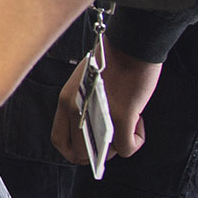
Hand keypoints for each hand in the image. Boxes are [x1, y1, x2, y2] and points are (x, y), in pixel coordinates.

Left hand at [52, 40, 159, 163]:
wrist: (132, 44)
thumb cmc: (113, 59)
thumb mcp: (85, 82)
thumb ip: (83, 105)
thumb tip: (94, 130)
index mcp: (66, 100)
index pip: (59, 140)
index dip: (73, 151)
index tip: (87, 151)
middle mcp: (76, 110)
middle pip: (81, 153)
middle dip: (100, 153)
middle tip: (115, 139)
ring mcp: (98, 115)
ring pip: (107, 153)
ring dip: (120, 143)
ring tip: (129, 121)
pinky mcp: (122, 117)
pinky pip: (127, 147)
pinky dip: (136, 141)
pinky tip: (139, 121)